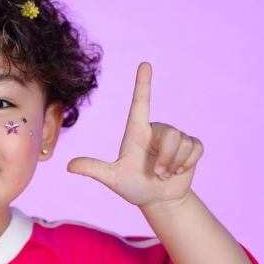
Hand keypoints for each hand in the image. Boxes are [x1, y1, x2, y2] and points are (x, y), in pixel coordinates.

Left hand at [67, 62, 203, 208]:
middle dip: (166, 159)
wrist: (158, 200)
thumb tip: (68, 166)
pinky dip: (188, 164)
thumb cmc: (133, 187)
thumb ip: (93, 169)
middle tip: (156, 173)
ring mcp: (175, 137)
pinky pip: (196, 148)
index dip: (142, 83)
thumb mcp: (112, 178)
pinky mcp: (191, 146)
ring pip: (183, 143)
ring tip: (164, 173)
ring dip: (175, 164)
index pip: (140, 103)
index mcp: (136, 132)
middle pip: (171, 133)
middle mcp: (156, 130)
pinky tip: (179, 171)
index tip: (144, 64)